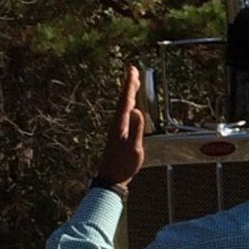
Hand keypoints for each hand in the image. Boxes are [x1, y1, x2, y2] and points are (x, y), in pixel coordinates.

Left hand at [97, 67, 146, 187]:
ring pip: (123, 106)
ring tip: (133, 84)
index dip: (129, 85)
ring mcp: (117, 128)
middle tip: (133, 71)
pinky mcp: (119, 133)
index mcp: (120, 124)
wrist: (111, 178)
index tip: (132, 71)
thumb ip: (137, 129)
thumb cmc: (123, 164)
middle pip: (123, 100)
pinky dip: (129, 104)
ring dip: (129, 93)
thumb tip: (138, 111)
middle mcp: (117, 123)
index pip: (126, 100)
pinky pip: (124, 113)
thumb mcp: (134, 147)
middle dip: (128, 85)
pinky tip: (131, 107)